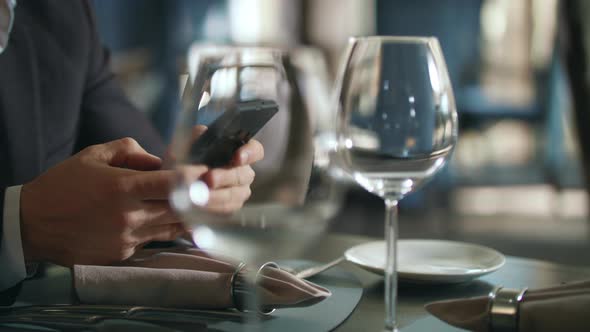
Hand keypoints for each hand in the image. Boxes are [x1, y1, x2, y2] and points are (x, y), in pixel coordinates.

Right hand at [20, 138, 206, 266]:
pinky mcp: (122, 254)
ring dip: (185, 215)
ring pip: (171, 227)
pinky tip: (161, 218)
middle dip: (197, 198)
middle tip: (209, 189)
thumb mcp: (93, 155)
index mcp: (123, 188)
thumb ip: (130, 151)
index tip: (208, 173)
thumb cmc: (62, 185)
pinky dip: (161, 229)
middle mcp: (129, 216)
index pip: (173, 184)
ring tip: (194, 204)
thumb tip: (159, 160)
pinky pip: (153, 240)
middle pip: (180, 208)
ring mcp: (127, 238)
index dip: (195, 178)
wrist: (31, 224)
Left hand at [190, 125, 263, 213]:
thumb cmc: (183, 162)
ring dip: (217, 196)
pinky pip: (227, 210)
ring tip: (197, 197)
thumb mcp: (186, 145)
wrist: (172, 186)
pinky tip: (198, 207)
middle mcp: (242, 171)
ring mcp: (238, 191)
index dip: (250, 153)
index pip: (255, 150)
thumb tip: (203, 132)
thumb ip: (196, 136)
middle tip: (208, 179)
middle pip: (244, 175)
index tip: (238, 158)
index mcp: (236, 152)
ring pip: (236, 195)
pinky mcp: (230, 208)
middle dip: (226, 177)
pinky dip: (212, 208)